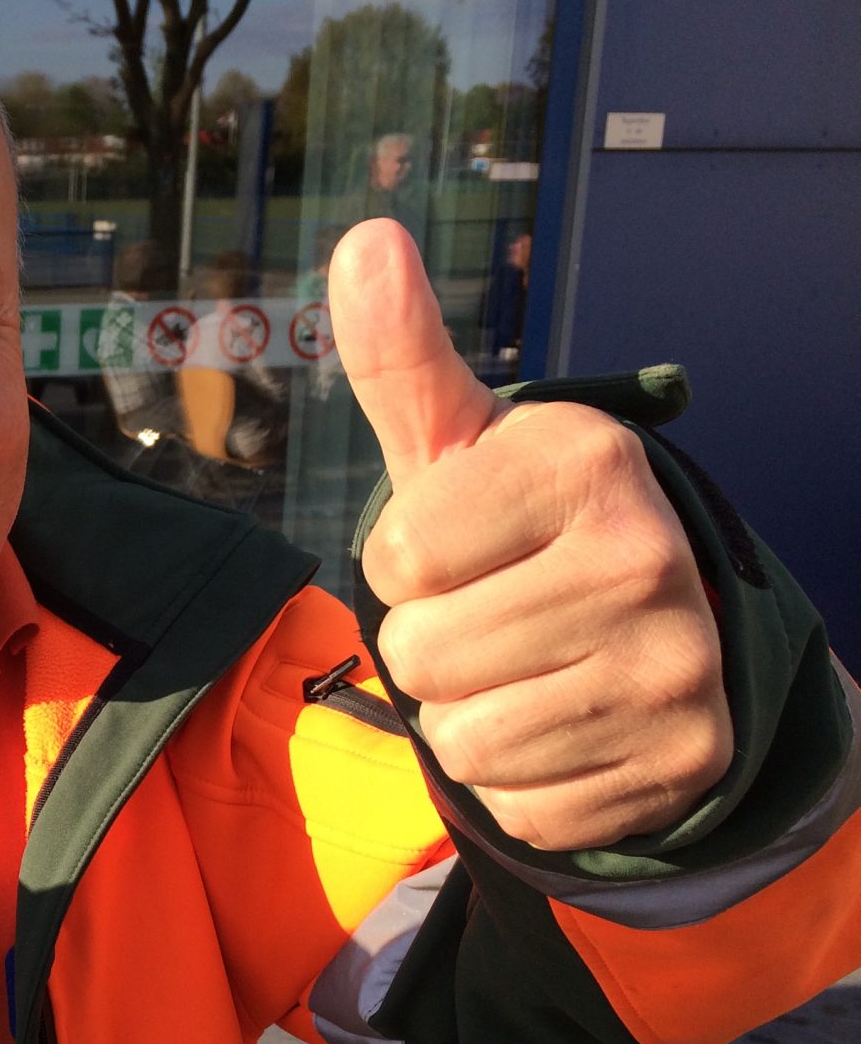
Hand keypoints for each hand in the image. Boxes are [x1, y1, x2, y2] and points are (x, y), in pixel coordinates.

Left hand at [332, 220, 729, 849]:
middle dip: (433, 648)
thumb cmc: (522, 523)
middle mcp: (649, 560)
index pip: (398, 558)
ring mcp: (678, 668)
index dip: (407, 563)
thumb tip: (363, 238)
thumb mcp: (459, 440)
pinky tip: (565, 722)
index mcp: (589, 464)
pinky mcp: (681, 762)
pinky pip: (519, 805)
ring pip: (465, 743)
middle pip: (424, 657)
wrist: (656, 621)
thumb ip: (402, 356)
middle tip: (497, 613)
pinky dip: (521, 779)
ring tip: (527, 666)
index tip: (466, 543)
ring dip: (469, 716)